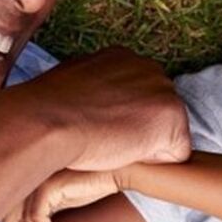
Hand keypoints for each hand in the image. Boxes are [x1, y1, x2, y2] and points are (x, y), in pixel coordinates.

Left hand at [2, 169, 120, 221]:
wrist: (115, 173)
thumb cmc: (93, 187)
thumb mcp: (64, 203)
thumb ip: (47, 213)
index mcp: (32, 181)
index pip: (9, 209)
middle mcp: (32, 179)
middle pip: (9, 213)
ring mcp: (39, 181)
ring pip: (26, 219)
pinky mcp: (49, 187)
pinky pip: (37, 217)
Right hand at [24, 48, 189, 170]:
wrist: (45, 121)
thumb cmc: (46, 111)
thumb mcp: (69, 86)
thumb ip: (91, 90)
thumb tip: (87, 105)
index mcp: (122, 58)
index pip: (137, 98)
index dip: (120, 121)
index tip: (97, 126)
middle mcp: (147, 67)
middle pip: (157, 115)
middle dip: (138, 131)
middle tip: (102, 137)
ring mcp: (163, 90)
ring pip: (167, 134)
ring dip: (144, 146)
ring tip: (109, 144)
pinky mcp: (172, 117)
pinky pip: (176, 154)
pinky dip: (155, 163)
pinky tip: (124, 153)